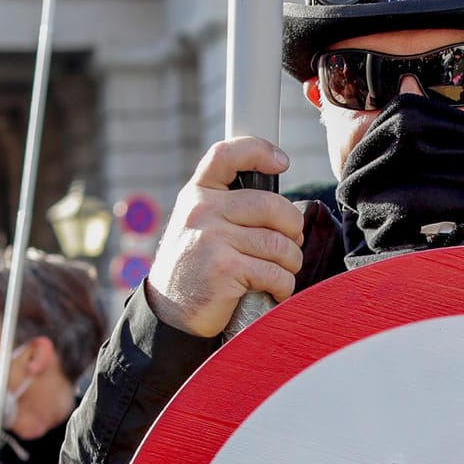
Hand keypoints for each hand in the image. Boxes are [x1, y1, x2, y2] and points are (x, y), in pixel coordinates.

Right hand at [147, 137, 305, 336]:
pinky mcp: (225, 269)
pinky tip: (274, 291)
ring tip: (281, 273)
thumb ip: (228, 207)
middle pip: (273, 205)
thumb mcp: (199, 226)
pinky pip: (276, 273)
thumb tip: (281, 207)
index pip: (227, 154)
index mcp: (198, 194)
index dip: (258, 150)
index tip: (281, 161)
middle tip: (291, 245)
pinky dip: (283, 286)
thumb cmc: (196, 268)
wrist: (170, 313)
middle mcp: (203, 210)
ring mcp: (212, 238)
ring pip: (280, 244)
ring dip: (290, 263)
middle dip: (293, 229)